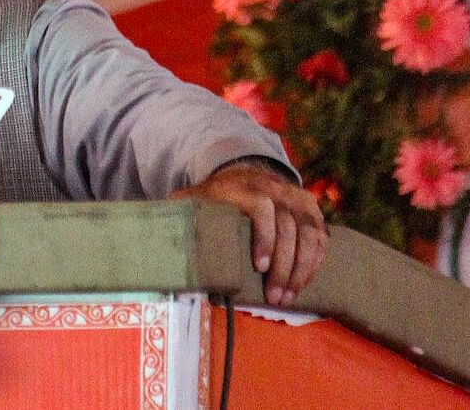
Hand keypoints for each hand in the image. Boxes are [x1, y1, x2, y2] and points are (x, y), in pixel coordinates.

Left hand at [169, 161, 327, 306]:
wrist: (241, 173)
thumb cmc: (211, 197)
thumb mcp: (190, 199)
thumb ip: (176, 213)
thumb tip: (148, 234)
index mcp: (242, 186)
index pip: (261, 207)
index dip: (264, 237)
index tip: (258, 266)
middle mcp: (274, 188)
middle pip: (289, 227)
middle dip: (284, 266)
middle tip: (274, 297)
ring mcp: (295, 197)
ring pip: (310, 233)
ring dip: (302, 269)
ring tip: (287, 296)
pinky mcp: (310, 209)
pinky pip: (321, 236)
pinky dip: (315, 261)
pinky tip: (302, 283)